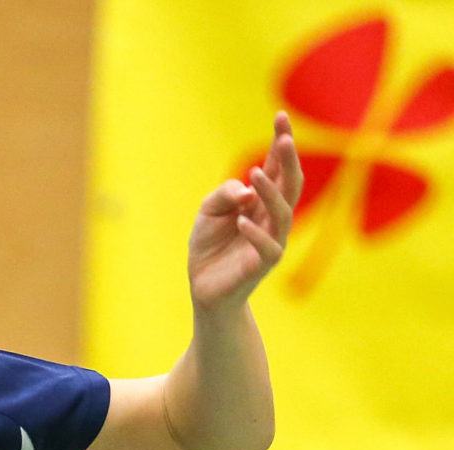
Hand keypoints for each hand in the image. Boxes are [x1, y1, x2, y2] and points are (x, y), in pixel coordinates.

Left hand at [187, 111, 302, 312]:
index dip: (280, 142)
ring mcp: (272, 240)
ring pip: (282, 213)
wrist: (205, 287)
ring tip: (254, 173)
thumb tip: (246, 190)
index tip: (280, 116)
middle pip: (290, 184)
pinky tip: (242, 219)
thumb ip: (224, 195)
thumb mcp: (208, 214)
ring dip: (270, 192)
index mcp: (262, 200)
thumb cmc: (210, 246)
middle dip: (288, 160)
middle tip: (284, 138)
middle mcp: (272, 217)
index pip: (277, 167)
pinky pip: (267, 247)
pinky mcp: (262, 265)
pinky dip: (255, 232)